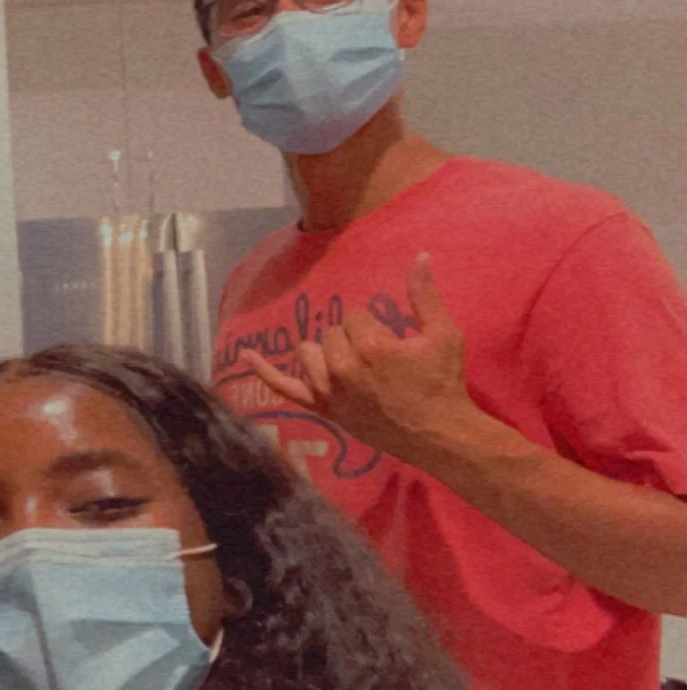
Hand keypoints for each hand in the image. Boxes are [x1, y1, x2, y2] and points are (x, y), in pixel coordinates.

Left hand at [240, 255, 485, 467]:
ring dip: (326, 353)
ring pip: (309, 353)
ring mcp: (328, 391)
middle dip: (353, 338)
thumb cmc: (442, 382)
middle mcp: (342, 368)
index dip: (373, 325)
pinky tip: (246, 355)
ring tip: (351, 363)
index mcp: (370, 347)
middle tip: (379, 357)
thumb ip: (425, 295)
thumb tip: (421, 256)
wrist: (438, 434)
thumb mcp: (443, 334)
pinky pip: (284, 388)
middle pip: (330, 333)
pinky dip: (264, 372)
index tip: (392, 343)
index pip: (353, 316)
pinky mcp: (322, 409)